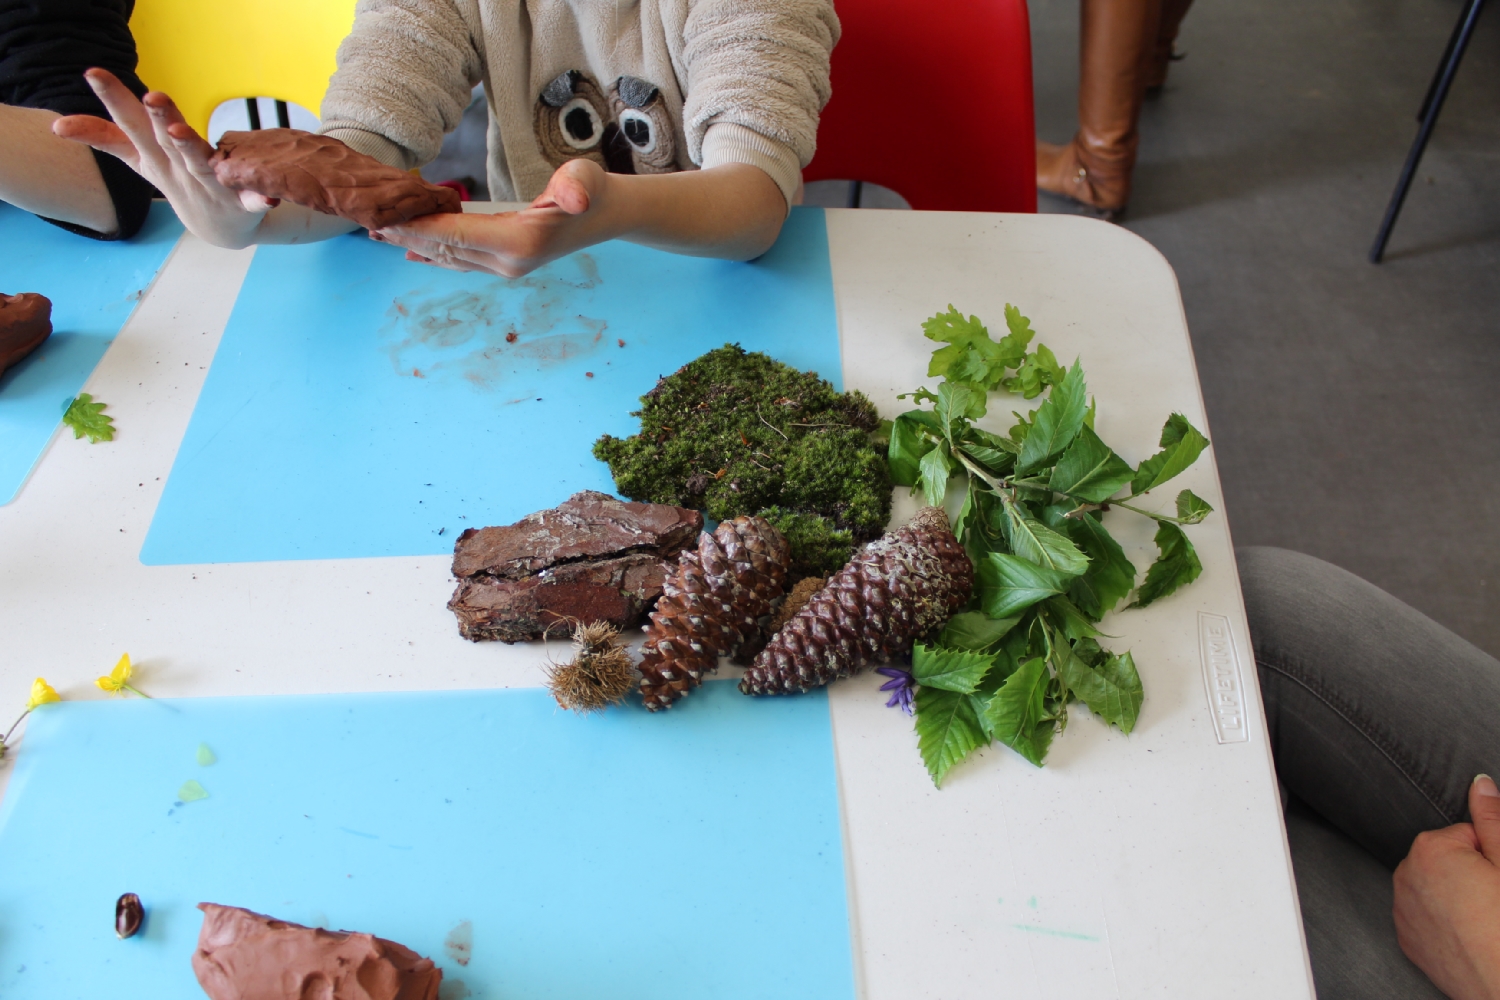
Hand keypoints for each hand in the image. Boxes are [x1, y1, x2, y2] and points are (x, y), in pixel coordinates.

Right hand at [51, 69, 274, 248]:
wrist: (221, 231)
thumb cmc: (179, 184)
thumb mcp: (142, 161)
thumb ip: (105, 138)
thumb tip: (58, 125)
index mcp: (155, 157)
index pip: (130, 125)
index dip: (114, 100)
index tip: (94, 73)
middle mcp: (179, 171)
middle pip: (166, 142)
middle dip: (158, 120)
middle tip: (152, 98)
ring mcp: (210, 188)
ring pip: (201, 165)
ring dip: (191, 151)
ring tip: (181, 133)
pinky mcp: (241, 203)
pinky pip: (250, 200)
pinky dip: (257, 199)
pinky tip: (266, 197)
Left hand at [375, 158, 786, 276]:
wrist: (615, 215)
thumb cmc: (596, 191)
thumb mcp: (587, 180)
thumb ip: (577, 187)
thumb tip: (575, 197)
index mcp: (518, 242)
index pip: (454, 235)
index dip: (415, 228)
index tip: (381, 220)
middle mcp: (507, 262)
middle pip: (443, 250)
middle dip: (405, 238)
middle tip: (364, 224)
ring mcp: (506, 266)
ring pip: (449, 257)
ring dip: (414, 246)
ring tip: (379, 234)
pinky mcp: (506, 261)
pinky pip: (461, 259)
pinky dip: (433, 251)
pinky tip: (411, 251)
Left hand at [1394, 774, 1499, 999]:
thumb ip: (1492, 818)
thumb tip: (1480, 782)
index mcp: (1429, 851)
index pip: (1465, 834)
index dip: (1490, 855)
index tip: (1499, 878)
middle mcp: (1405, 877)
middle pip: (1446, 858)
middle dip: (1471, 872)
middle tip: (1494, 900)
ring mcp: (1402, 911)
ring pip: (1435, 887)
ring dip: (1456, 895)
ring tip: (1484, 919)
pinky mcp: (1408, 940)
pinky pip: (1425, 915)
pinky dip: (1445, 920)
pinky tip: (1469, 935)